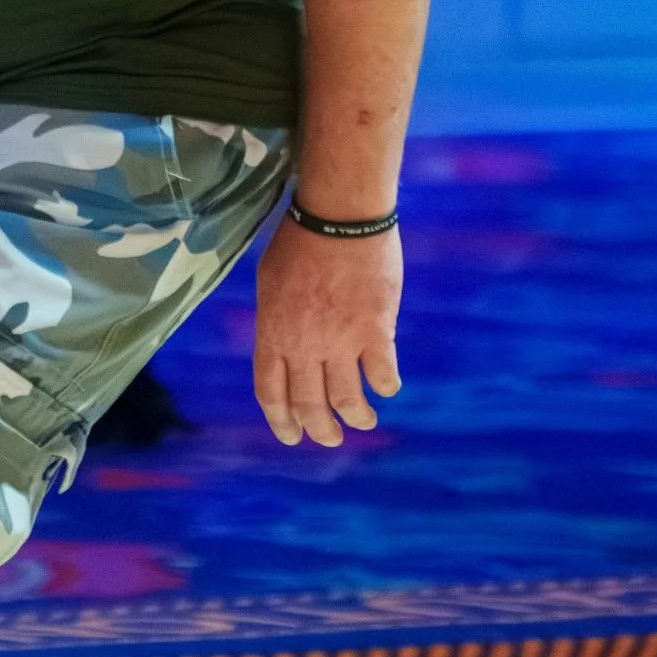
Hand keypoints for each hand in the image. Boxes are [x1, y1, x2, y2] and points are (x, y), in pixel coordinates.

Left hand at [253, 215, 401, 447]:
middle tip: (330, 438)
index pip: (270, 392)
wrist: (340, 217)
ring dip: (356, 418)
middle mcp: (303, 345)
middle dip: (320, 430)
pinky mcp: (375, 331)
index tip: (292, 436)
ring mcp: (340, 341)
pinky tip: (387, 386)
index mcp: (273, 332)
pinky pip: (382, 374)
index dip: (281, 421)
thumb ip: (275, 321)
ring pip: (347, 401)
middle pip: (308, 404)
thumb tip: (283, 345)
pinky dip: (385, 386)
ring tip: (364, 422)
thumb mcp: (269, 283)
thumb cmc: (301, 241)